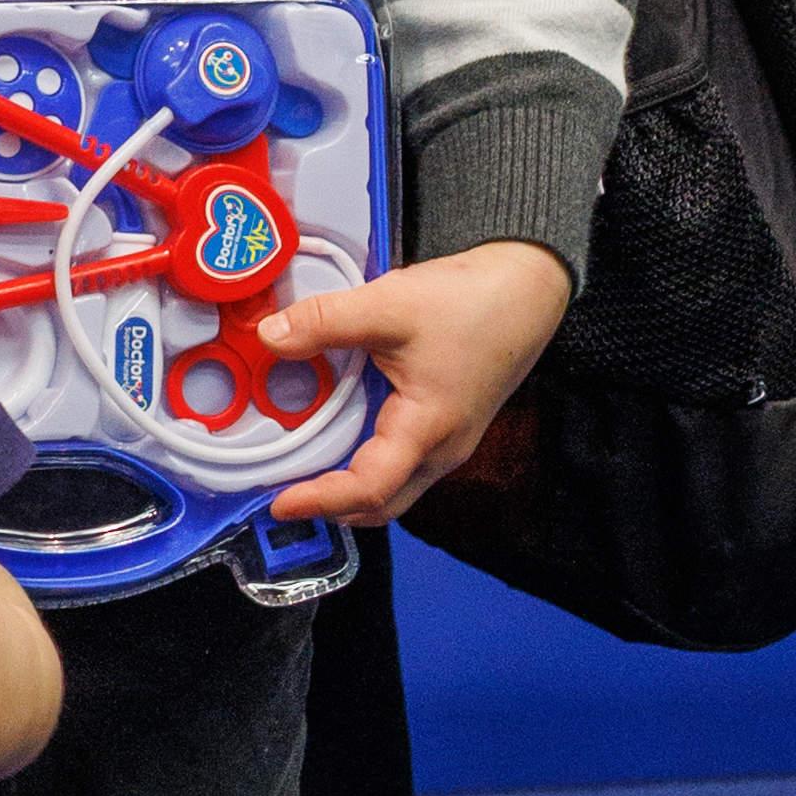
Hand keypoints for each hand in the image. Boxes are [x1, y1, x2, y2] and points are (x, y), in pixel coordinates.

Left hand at [257, 239, 573, 530]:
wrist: (526, 289)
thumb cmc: (472, 302)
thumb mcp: (389, 305)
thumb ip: (325, 322)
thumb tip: (269, 335)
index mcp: (429, 430)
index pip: (370, 489)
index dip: (321, 500)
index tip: (279, 502)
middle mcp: (442, 449)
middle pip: (382, 503)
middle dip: (331, 507)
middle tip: (281, 493)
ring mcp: (448, 441)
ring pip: (394, 485)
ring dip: (349, 487)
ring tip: (303, 469)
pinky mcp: (447, 425)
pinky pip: (402, 461)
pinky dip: (367, 462)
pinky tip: (339, 434)